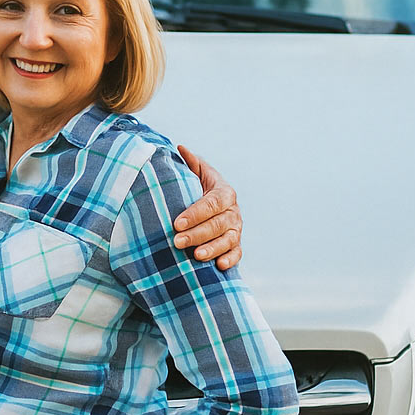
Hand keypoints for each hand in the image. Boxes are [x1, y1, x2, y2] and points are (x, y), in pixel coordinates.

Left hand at [173, 144, 242, 270]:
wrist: (211, 206)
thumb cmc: (198, 188)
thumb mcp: (196, 174)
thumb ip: (190, 163)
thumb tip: (180, 148)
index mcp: (224, 192)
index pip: (210, 203)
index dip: (195, 214)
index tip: (176, 223)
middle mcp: (233, 211)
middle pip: (217, 224)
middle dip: (197, 233)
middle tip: (177, 241)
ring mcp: (236, 229)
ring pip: (228, 240)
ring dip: (212, 249)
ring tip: (196, 255)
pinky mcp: (236, 245)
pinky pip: (237, 254)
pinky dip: (230, 260)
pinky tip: (218, 266)